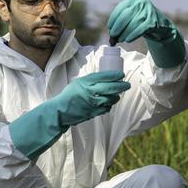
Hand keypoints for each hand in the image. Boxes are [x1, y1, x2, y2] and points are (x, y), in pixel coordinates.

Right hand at [9, 71, 129, 159]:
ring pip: (111, 99)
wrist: (61, 111)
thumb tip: (103, 79)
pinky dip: (109, 105)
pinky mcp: (94, 112)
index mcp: (86, 82)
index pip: (104, 76)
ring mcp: (93, 103)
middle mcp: (91, 92)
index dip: (115, 75)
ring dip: (116, 96)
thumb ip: (89, 81)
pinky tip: (109, 103)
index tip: (121, 74)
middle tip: (127, 85)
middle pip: (111, 87)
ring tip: (117, 94)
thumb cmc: (68, 95)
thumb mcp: (77, 83)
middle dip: (122, 85)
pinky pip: (106, 108)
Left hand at [107, 0, 174, 44]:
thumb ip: (122, 24)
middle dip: (117, 27)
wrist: (162, 27)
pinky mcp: (153, 21)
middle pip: (125, 15)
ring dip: (124, 33)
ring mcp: (149, 11)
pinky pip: (141, 29)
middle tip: (112, 36)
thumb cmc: (143, 23)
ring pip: (132, 23)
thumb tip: (111, 38)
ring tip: (119, 39)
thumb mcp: (133, 18)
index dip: (113, 19)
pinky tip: (127, 40)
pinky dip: (133, 35)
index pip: (120, 8)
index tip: (109, 28)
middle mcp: (142, 3)